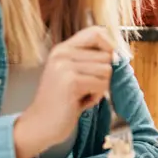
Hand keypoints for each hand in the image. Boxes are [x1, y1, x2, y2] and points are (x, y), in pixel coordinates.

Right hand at [13, 25, 115, 157]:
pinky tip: (81, 102)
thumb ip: (90, 61)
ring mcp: (65, 66)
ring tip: (82, 95)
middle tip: (87, 88)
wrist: (39, 125)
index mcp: (63, 49)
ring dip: (100, 87)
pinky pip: (102, 84)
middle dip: (104, 75)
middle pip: (107, 55)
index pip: (96, 32)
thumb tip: (118, 55)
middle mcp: (62, 53)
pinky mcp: (71, 81)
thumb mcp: (72, 74)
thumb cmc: (60, 102)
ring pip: (107, 70)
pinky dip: (96, 97)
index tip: (109, 61)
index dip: (109, 45)